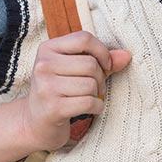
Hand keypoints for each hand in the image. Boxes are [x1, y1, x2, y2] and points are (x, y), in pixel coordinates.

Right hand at [19, 31, 130, 150]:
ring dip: (97, 94)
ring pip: (91, 84)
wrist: (34, 122)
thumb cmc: (59, 90)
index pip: (84, 38)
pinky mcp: (53, 108)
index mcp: (47, 48)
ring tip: (89, 98)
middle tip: (95, 87)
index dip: (102, 51)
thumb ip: (100, 60)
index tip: (106, 65)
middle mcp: (43, 65)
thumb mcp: (74, 69)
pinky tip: (90, 109)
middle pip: (90, 64)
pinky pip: (89, 102)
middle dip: (101, 78)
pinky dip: (97, 107)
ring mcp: (46, 87)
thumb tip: (126, 55)